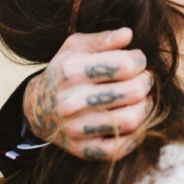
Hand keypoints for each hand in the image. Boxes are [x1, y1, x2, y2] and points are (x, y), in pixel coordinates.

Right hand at [23, 27, 153, 160]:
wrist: (37, 107)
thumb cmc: (65, 69)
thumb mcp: (77, 45)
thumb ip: (104, 39)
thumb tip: (128, 34)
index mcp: (72, 70)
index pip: (125, 65)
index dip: (140, 61)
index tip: (137, 61)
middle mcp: (72, 101)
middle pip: (132, 92)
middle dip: (146, 82)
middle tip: (144, 79)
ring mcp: (76, 128)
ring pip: (130, 121)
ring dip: (145, 108)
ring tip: (141, 98)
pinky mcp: (82, 149)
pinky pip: (119, 149)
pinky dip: (135, 136)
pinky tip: (134, 122)